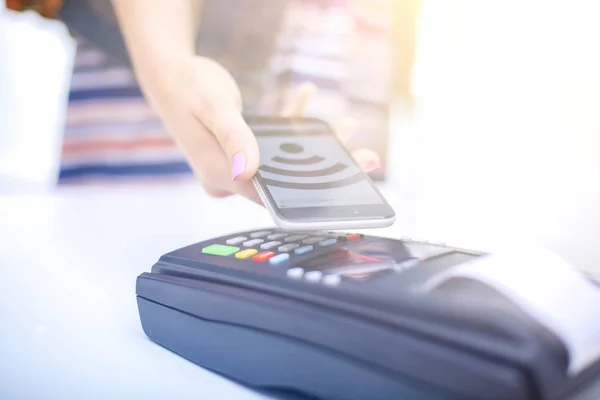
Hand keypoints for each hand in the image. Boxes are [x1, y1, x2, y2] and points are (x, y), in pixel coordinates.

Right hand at [146, 56, 379, 203]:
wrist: (169, 76)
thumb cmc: (186, 87)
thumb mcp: (212, 106)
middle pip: (288, 181)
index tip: (350, 182)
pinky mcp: (244, 150)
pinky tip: (307, 93)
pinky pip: (276, 143)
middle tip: (367, 157)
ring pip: (286, 162)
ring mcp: (239, 165)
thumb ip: (234, 137)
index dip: (315, 191)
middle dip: (328, 167)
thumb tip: (250, 170)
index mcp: (222, 176)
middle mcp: (232, 176)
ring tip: (348, 124)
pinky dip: (293, 121)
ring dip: (317, 143)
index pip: (275, 195)